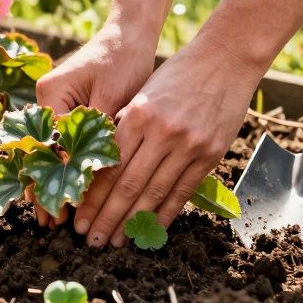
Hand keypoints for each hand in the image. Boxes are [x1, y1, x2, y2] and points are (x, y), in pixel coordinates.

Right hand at [32, 21, 157, 226]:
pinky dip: (67, 166)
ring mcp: (52, 104)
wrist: (129, 35)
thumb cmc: (124, 62)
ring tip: (58, 217)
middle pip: (41, 154)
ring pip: (50, 151)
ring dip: (55, 182)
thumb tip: (89, 181)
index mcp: (50, 96)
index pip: (47, 149)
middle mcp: (44, 100)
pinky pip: (63, 143)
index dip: (51, 183)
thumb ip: (98, 139)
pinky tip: (73, 191)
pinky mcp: (66, 108)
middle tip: (52, 225)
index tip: (57, 214)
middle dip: (46, 189)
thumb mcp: (113, 102)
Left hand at [73, 42, 260, 246]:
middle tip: (89, 241)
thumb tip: (101, 164)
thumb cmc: (176, 74)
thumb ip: (124, 126)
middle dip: (105, 218)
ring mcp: (189, 146)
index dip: (91, 197)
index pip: (108, 166)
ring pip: (154, 194)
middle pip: (127, 186)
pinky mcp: (210, 155)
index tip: (77, 218)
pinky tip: (149, 230)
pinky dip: (164, 214)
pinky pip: (183, 192)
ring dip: (132, 223)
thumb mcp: (142, 92)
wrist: (224, 60)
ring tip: (116, 242)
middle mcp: (162, 132)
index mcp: (138, 114)